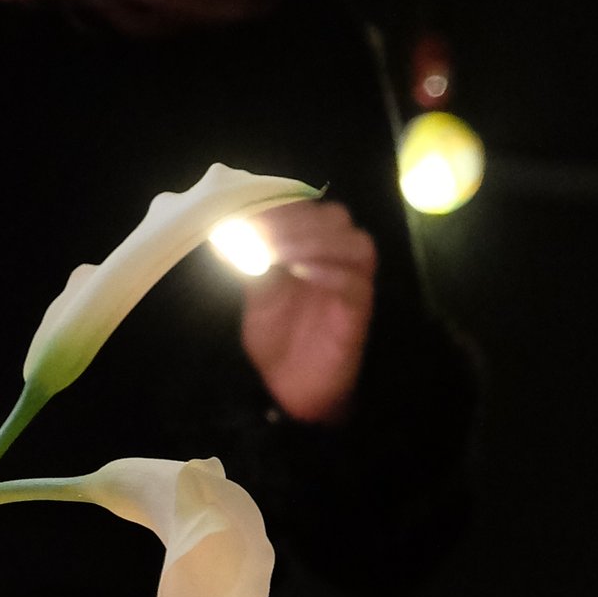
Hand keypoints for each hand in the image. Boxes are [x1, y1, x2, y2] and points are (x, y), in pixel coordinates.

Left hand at [237, 200, 375, 426]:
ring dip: (315, 241)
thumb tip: (238, 224)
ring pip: (354, 244)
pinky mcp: (359, 312)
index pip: (306, 209)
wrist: (289, 388)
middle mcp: (337, 258)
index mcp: (312, 247)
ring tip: (281, 254)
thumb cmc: (277, 338)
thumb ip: (253, 258)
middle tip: (263, 236)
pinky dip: (330, 272)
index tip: (247, 217)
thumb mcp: (257, 292)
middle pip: (335, 218)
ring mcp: (353, 283)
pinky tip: (301, 273)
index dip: (278, 208)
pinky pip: (355, 283)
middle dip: (297, 221)